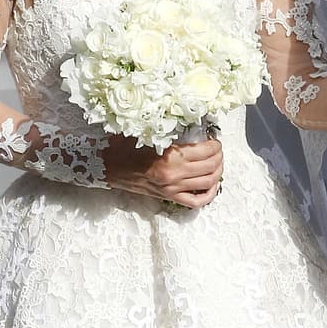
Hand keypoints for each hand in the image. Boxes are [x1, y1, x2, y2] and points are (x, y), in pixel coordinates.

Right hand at [103, 134, 223, 207]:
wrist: (107, 165)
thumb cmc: (124, 145)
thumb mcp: (148, 131)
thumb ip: (172, 130)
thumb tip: (195, 126)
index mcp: (171, 155)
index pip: (206, 150)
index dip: (215, 143)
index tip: (213, 138)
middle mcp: (174, 174)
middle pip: (212, 166)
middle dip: (219, 156)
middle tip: (217, 149)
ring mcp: (172, 188)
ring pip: (209, 183)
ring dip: (218, 172)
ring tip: (216, 162)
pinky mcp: (168, 197)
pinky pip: (196, 201)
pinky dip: (208, 194)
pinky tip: (211, 184)